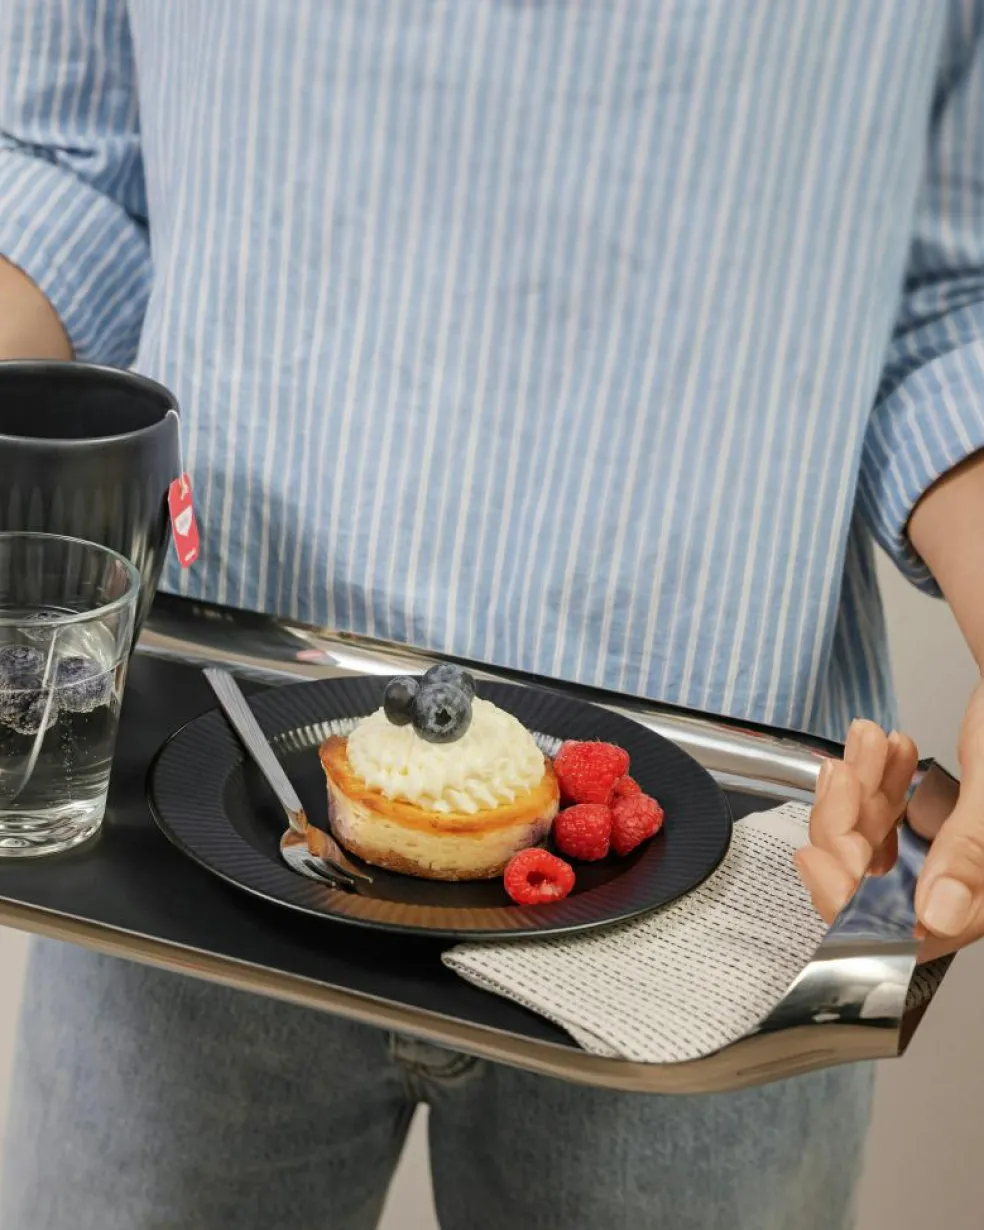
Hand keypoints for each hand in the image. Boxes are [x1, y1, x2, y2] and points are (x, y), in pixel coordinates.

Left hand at [797, 682, 983, 959]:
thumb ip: (972, 853)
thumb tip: (939, 914)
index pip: (903, 932)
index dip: (849, 901)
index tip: (814, 855)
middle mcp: (968, 887)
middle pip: (876, 885)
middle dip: (849, 822)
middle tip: (845, 769)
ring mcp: (948, 858)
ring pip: (874, 845)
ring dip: (860, 791)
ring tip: (869, 739)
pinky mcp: (936, 829)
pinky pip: (887, 819)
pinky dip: (876, 783)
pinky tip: (882, 749)